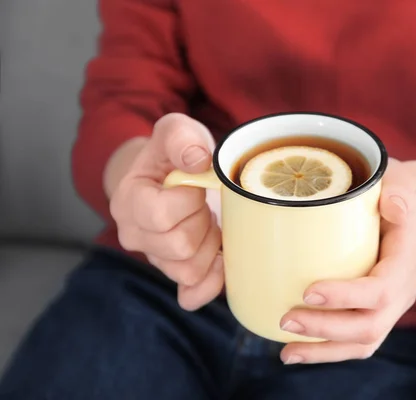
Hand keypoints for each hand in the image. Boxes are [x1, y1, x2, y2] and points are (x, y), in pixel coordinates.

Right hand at [109, 113, 222, 309]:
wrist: (172, 174)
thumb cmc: (174, 155)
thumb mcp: (176, 131)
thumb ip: (182, 138)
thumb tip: (197, 161)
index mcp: (129, 201)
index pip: (161, 216)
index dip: (190, 200)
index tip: (195, 184)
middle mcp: (135, 236)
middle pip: (179, 246)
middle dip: (203, 222)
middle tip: (204, 204)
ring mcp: (155, 259)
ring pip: (190, 270)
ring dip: (210, 246)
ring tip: (208, 222)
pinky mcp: (175, 274)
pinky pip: (193, 294)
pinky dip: (212, 282)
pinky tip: (219, 259)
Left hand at [279, 159, 415, 363]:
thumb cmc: (402, 193)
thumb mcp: (402, 182)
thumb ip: (398, 191)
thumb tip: (392, 206)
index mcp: (408, 261)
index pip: (382, 290)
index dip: (346, 296)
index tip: (308, 291)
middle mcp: (404, 290)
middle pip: (371, 326)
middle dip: (326, 329)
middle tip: (286, 320)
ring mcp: (393, 305)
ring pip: (364, 342)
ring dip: (324, 350)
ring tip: (287, 352)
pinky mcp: (378, 311)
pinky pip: (357, 340)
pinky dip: (328, 350)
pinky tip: (297, 350)